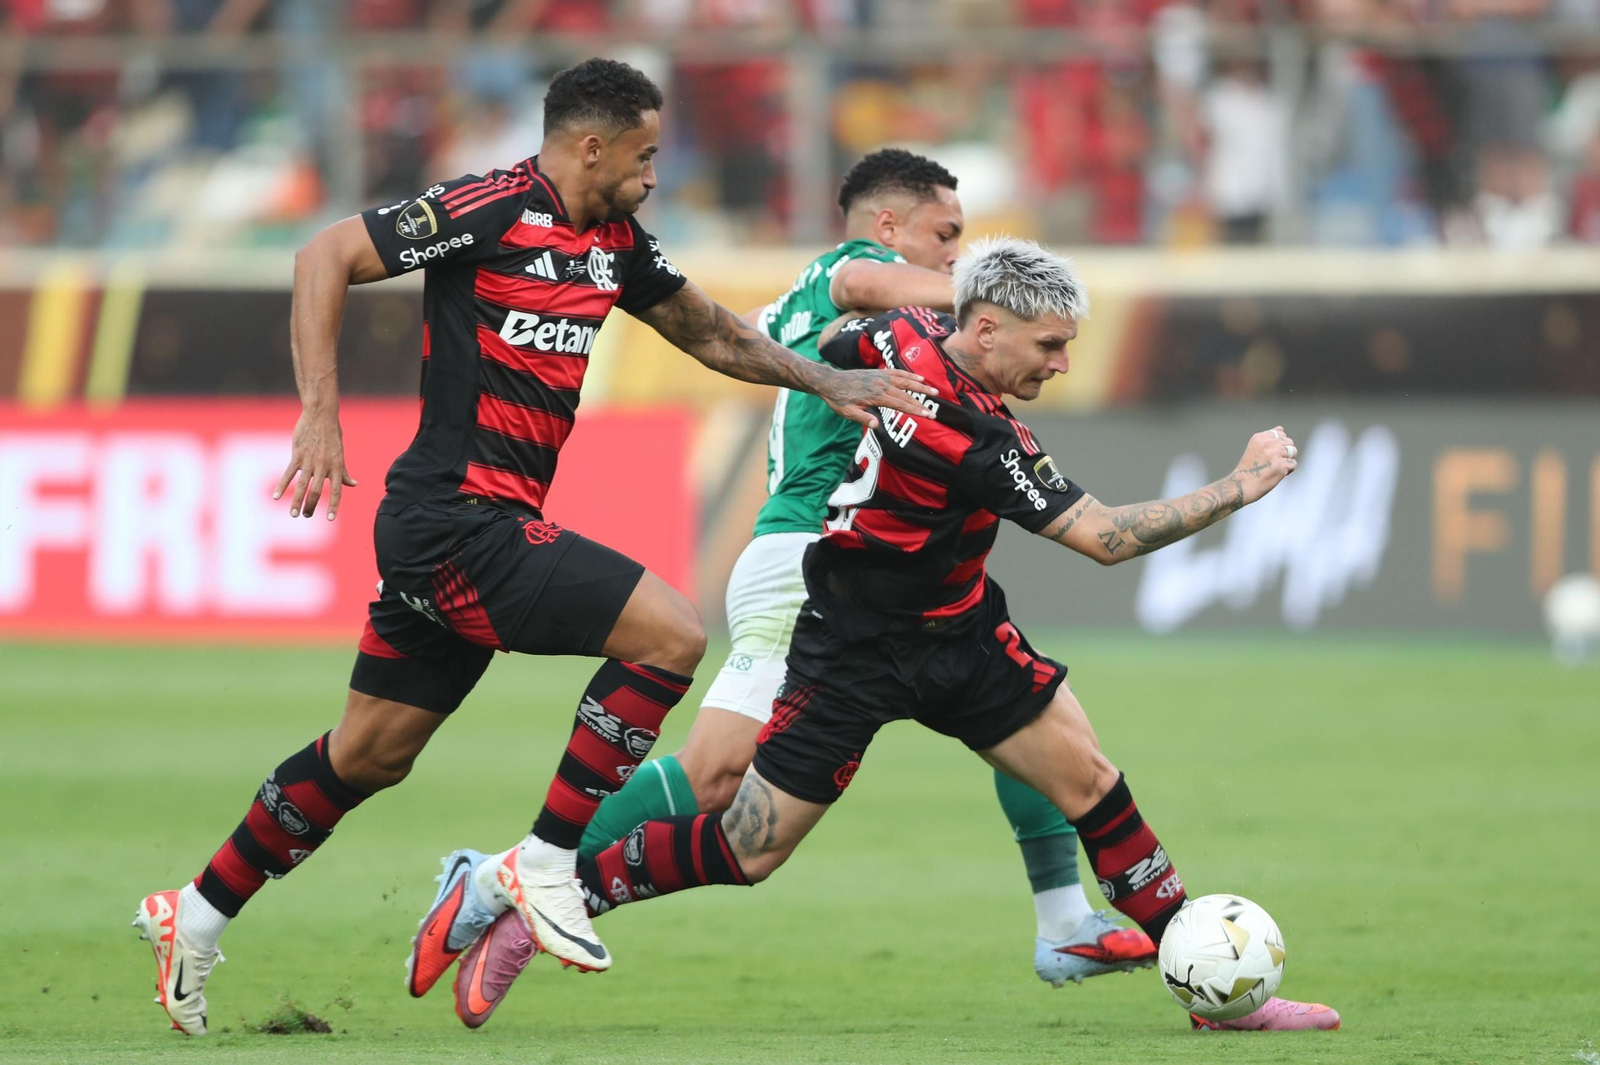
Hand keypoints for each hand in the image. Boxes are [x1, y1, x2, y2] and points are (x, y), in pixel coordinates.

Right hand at [274, 407, 356, 518]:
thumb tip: (353, 484)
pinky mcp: (297, 455)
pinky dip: (282, 485)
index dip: (333, 505)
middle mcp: (324, 466)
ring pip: (302, 485)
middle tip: (306, 515)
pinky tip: (276, 497)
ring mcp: (309, 461)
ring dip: (297, 501)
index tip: (330, 518)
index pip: (337, 490)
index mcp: (337, 466)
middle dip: (311, 506)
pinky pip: (288, 473)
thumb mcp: (340, 453)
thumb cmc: (332, 434)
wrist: (321, 415)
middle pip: (317, 491)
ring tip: (294, 514)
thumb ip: (344, 471)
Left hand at [820, 367, 937, 428]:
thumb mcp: (847, 412)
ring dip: (921, 386)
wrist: (830, 381)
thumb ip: (862, 417)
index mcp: (875, 396)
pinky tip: (920, 378)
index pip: (900, 404)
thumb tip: (876, 425)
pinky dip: (910, 375)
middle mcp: (881, 384)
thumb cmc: (838, 399)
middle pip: (906, 394)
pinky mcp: (879, 373)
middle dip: (922, 403)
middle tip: (935, 411)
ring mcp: (881, 377)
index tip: (928, 415)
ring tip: (935, 391)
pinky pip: (898, 373)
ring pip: (906, 381)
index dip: (915, 410)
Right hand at [1234, 426, 1296, 504]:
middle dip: (1285, 452)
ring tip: (1276, 467)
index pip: (1280, 433)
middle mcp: (1268, 443)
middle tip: (1272, 462)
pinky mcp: (1281, 466)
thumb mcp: (1254, 447)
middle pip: (1289, 442)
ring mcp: (1275, 454)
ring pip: (1293, 451)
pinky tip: (1276, 474)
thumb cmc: (1248, 469)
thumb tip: (1281, 429)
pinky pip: (1293, 464)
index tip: (1269, 453)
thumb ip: (1268, 438)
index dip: (1278, 444)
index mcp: (1260, 437)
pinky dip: (1287, 470)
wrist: (1241, 485)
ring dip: (1287, 460)